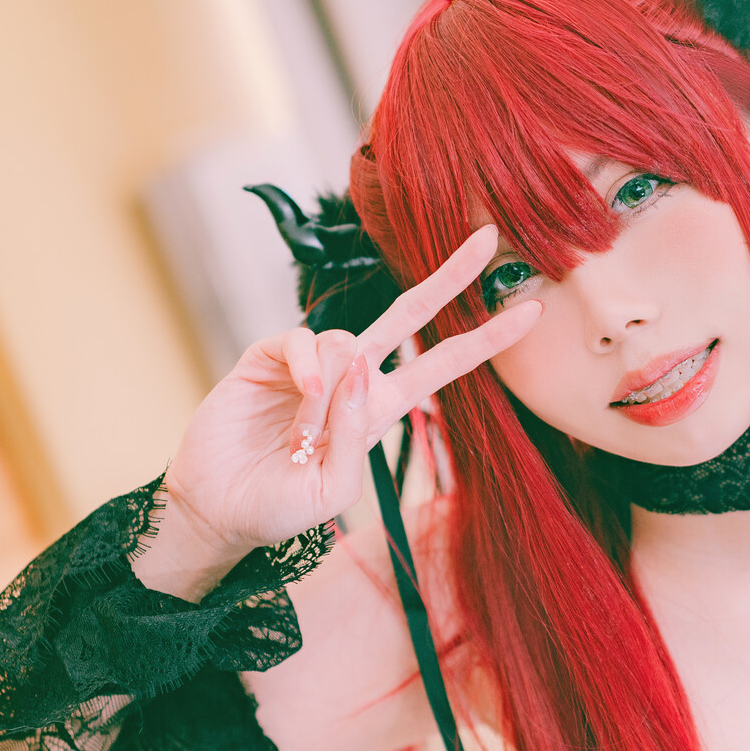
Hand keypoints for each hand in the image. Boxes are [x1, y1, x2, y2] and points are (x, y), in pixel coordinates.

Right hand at [160, 224, 540, 559]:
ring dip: (332, 390)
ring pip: (348, 338)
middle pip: (411, 314)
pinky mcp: (268, 358)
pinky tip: (296, 396)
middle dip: (449, 277)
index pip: (444, 364)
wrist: (218, 511)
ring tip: (301, 437)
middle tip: (486, 239)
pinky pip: (302, 340)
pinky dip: (305, 367)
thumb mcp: (334, 489)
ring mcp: (312, 364)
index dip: (486, 339)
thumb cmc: (280, 508)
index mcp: (381, 409)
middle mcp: (353, 379)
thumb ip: (353, 433)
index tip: (531, 312)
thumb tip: (358, 366)